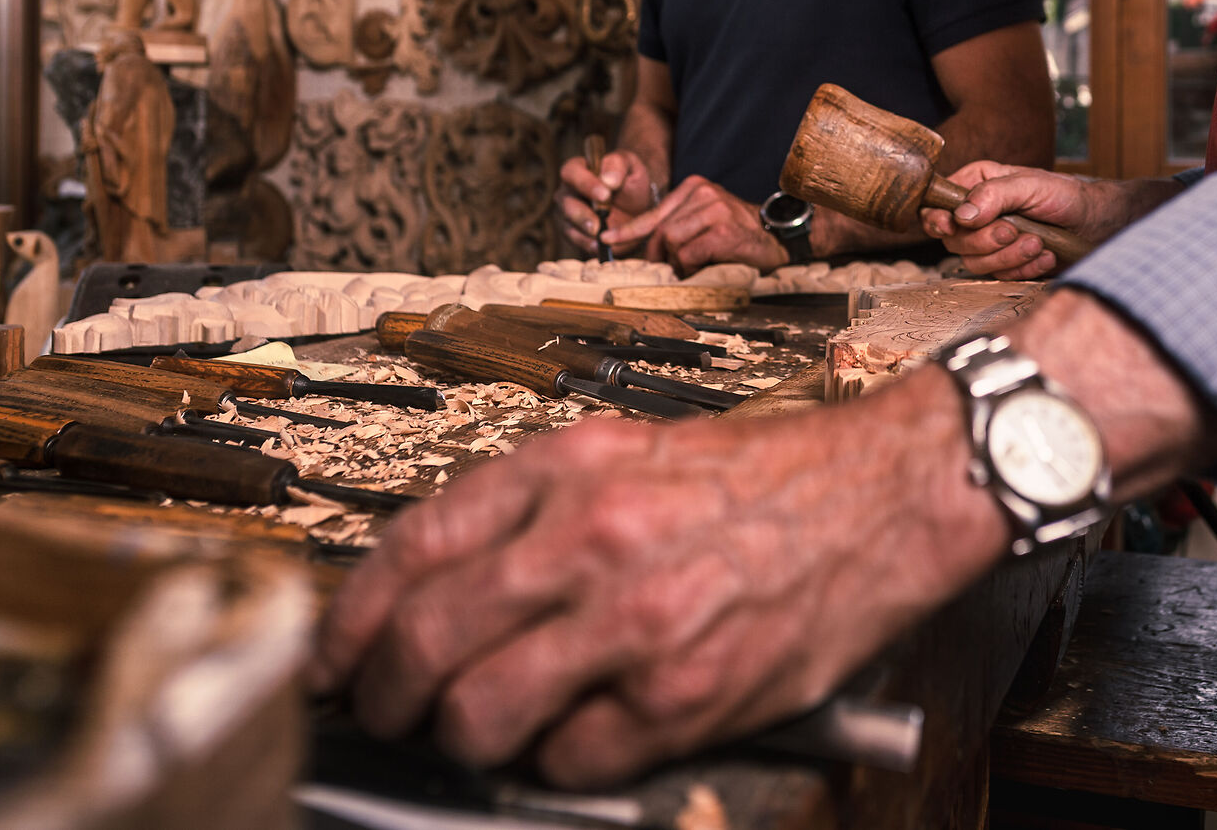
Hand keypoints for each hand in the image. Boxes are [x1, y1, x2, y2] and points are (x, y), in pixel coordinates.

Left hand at [309, 371, 1009, 787]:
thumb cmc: (757, 480)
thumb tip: (425, 591)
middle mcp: (591, 538)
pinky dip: (555, 764)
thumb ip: (528, 510)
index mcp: (566, 467)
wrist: (882, 496)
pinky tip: (571, 738)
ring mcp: (637, 623)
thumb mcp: (627, 452)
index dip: (351, 620)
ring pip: (481, 717)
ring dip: (460, 741)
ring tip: (475, 735)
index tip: (335, 657)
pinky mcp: (685, 696)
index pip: (410, 550)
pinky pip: (571, 760)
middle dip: (386, 697)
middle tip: (387, 713)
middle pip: (427, 644)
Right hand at [557, 148, 657, 252]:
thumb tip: (607, 180)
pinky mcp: (575, 233)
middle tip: (597, 225)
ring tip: (600, 240)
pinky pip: (577, 241)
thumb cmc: (631, 180)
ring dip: (583, 234)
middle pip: (565, 202)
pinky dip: (588, 245)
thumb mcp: (630, 166)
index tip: (605, 195)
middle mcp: (568, 191)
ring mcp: (568, 214)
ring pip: (567, 225)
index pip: (572, 172)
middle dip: (581, 215)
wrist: (638, 205)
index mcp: (579, 169)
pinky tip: (600, 248)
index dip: (586, 184)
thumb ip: (617, 165)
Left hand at [605, 177, 782, 271]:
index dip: (630, 230)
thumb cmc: (739, 235)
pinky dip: (691, 268)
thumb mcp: (703, 222)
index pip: (654, 212)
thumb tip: (644, 249)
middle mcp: (703, 193)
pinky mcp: (722, 230)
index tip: (608, 240)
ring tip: (695, 266)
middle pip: (660, 231)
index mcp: (694, 188)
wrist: (779, 238)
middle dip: (660, 256)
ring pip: (672, 242)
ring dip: (679, 263)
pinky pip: (688, 254)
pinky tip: (706, 267)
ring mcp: (714, 209)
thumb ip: (677, 227)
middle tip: (671, 270)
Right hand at [920, 164, 1175, 279]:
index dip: (938, 219)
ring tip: (1037, 242)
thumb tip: (960, 215)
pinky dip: (1024, 268)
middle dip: (986, 241)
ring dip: (1009, 256)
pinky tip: (1044, 256)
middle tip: (1014, 231)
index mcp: (977, 185)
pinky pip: (1000, 276)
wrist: (1097, 224)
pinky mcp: (1006, 265)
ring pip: (974, 263)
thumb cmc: (1066, 195)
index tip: (953, 227)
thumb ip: (993, 195)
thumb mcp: (1031, 185)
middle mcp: (978, 214)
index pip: (938, 204)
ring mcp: (990, 242)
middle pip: (954, 240)